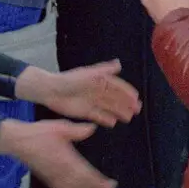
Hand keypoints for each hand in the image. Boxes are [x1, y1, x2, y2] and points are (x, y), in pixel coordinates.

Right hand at [0, 119, 115, 187]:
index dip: (101, 183)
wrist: (17, 141)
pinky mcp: (46, 178)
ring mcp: (53, 177)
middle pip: (83, 187)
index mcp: (67, 160)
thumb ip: (78, 130)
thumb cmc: (38, 134)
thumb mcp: (61, 127)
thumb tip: (93, 129)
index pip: (89, 177)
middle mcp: (61, 173)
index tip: (112, 184)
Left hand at [14, 62, 140, 125]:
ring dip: (119, 112)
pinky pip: (98, 116)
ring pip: (109, 108)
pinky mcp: (84, 111)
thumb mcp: (88, 74)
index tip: (136, 98)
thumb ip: (103, 70)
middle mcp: (97, 91)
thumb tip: (119, 64)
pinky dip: (105, 119)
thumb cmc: (69, 80)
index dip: (127, 92)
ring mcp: (91, 102)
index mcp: (99, 81)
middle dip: (126, 104)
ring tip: (128, 118)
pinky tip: (113, 123)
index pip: (117, 86)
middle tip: (137, 110)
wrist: (51, 90)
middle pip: (115, 98)